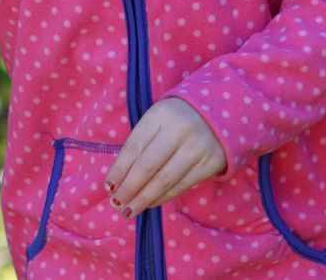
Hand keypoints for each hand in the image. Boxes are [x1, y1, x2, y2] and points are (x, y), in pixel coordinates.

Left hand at [104, 97, 226, 215]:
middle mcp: (179, 130)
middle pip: (147, 166)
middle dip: (129, 188)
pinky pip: (181, 186)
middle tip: (116, 203)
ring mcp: (197, 148)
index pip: (133, 148)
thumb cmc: (175, 119)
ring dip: (143, 199)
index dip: (119, 170)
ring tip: (129, 210)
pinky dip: (162, 198)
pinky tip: (150, 203)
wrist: (218, 115)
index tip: (108, 187)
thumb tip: (118, 178)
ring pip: (164, 180)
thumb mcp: (156, 120)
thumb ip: (140, 143)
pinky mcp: (210, 164)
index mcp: (160, 115)